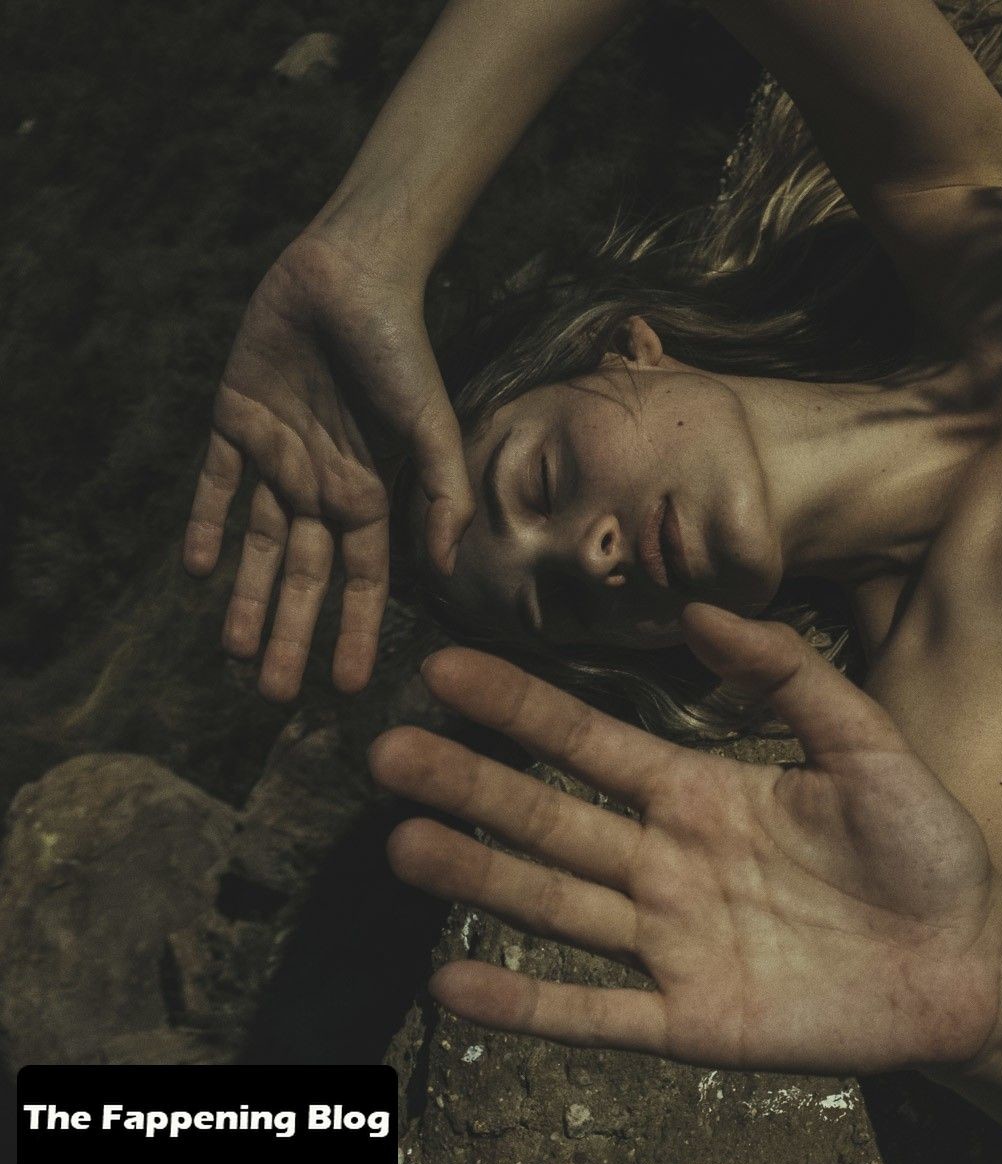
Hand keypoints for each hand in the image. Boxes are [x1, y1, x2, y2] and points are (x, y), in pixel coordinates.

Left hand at [183, 233, 472, 699]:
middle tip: (273, 695)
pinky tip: (199, 570)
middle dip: (290, 634)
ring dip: (247, 597)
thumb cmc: (401, 349)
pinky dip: (206, 524)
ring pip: (258, 544)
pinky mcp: (234, 422)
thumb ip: (441, 496)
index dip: (352, 632)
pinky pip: (215, 485)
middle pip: (303, 575)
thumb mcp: (433, 426)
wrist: (348, 275)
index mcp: (370, 494)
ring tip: (234, 653)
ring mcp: (277, 456)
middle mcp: (322, 485)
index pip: (360, 580)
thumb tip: (448, 571)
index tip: (345, 688)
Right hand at [370, 604, 1001, 1074]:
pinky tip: (454, 984)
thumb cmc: (927, 848)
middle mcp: (670, 864)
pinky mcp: (691, 1020)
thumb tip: (702, 609)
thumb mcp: (866, 744)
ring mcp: (674, 944)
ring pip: (557, 908)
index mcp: (703, 793)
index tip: (446, 669)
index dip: (521, 708)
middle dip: (472, 785)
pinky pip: (596, 1012)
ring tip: (403, 845)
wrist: (972, 964)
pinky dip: (526, 1004)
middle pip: (552, 820)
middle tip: (388, 753)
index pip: (591, 744)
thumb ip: (790, 677)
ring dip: (481, 878)